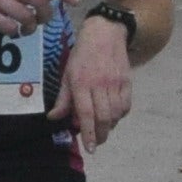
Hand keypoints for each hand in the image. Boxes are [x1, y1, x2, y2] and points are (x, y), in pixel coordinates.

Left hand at [56, 19, 135, 150]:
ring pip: (116, 114)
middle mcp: (100, 85)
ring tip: (104, 129)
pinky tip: (114, 115)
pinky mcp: (127, 82)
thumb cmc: (82, 55)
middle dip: (101, 135)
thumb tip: (54, 118)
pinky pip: (126, 105)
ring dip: (111, 126)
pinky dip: (120, 115)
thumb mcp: (67, 74)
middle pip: (104, 117)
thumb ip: (63, 98)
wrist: (105, 33)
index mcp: (81, 83)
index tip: (91, 148)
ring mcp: (115, 83)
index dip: (88, 133)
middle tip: (97, 142)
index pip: (86, 114)